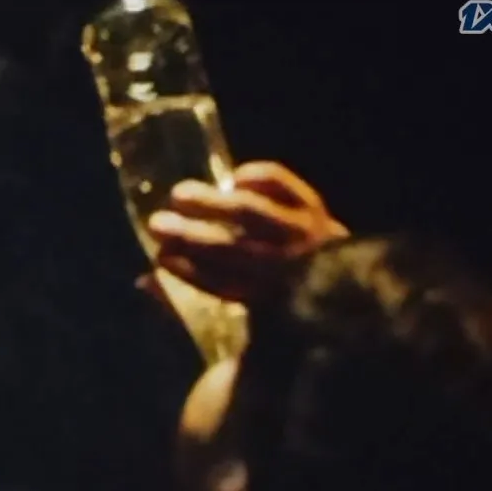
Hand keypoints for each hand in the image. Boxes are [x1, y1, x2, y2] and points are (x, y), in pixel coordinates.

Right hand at [146, 161, 349, 302]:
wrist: (348, 288)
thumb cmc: (281, 303)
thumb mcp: (238, 314)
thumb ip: (189, 302)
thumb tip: (144, 281)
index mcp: (269, 301)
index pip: (221, 285)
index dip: (188, 271)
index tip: (161, 257)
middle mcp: (288, 266)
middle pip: (232, 249)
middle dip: (190, 236)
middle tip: (156, 223)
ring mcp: (304, 233)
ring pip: (253, 213)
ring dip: (212, 203)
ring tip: (180, 194)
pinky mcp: (314, 206)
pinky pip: (284, 185)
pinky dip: (258, 176)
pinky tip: (234, 178)